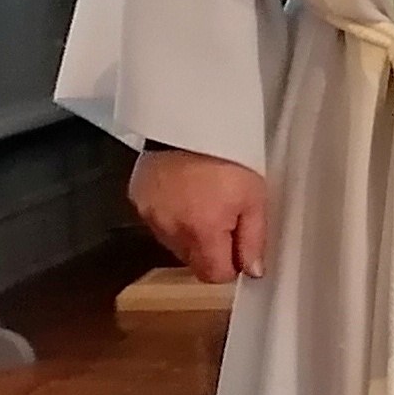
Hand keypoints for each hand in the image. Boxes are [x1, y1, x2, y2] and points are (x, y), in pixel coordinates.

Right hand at [129, 148, 269, 283]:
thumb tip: (251, 271)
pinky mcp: (138, 199)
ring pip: (174, 242)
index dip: (231, 264)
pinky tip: (181, 191)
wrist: (190, 119)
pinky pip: (157, 220)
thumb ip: (254, 239)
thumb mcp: (255, 196)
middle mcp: (171, 232)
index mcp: (202, 233)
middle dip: (210, 249)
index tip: (239, 243)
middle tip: (224, 217)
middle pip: (193, 261)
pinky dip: (170, 213)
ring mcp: (150, 216)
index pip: (214, 275)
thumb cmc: (230, 157)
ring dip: (189, 232)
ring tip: (201, 200)